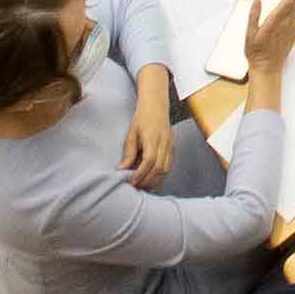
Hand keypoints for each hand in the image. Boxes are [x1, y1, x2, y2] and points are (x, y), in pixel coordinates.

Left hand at [119, 60, 175, 183]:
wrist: (156, 105)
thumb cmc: (141, 119)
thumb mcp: (131, 134)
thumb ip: (128, 153)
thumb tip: (121, 170)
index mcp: (152, 137)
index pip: (149, 161)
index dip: (140, 174)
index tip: (131, 182)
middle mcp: (164, 142)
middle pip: (159, 168)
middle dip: (148, 181)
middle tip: (136, 188)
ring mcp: (171, 145)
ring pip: (166, 169)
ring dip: (155, 181)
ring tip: (144, 186)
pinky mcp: (173, 148)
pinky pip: (169, 166)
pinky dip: (161, 175)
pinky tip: (153, 180)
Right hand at [240, 0, 294, 78]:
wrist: (267, 69)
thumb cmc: (257, 54)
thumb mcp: (250, 34)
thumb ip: (254, 15)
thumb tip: (257, 0)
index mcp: (276, 21)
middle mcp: (287, 23)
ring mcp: (292, 28)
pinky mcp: (293, 33)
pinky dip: (291, 6)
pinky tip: (282, 9)